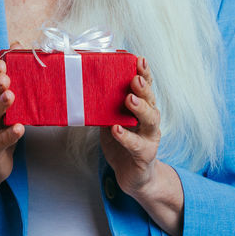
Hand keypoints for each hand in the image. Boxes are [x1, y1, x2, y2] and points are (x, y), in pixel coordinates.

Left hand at [100, 57, 160, 194]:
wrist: (133, 176)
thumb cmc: (121, 143)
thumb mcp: (111, 119)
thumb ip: (104, 104)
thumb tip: (83, 82)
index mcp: (143, 108)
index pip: (146, 87)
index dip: (144, 73)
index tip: (139, 59)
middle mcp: (150, 120)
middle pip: (151, 100)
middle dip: (144, 87)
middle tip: (134, 78)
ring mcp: (150, 138)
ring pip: (150, 120)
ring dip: (140, 108)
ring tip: (129, 99)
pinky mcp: (144, 155)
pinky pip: (136, 145)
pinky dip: (126, 137)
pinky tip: (116, 129)